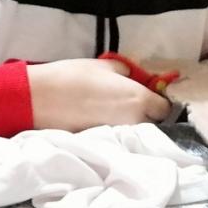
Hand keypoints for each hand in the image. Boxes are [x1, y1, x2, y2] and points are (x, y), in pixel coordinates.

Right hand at [27, 58, 170, 130]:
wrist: (42, 98)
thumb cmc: (75, 76)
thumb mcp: (106, 65)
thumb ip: (127, 71)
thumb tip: (133, 78)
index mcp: (140, 100)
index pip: (165, 109)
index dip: (159, 102)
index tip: (150, 95)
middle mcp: (134, 122)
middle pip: (153, 123)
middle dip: (148, 115)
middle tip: (133, 102)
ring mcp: (119, 135)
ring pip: (135, 131)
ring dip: (131, 122)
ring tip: (115, 110)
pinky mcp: (103, 142)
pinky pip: (118, 136)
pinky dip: (115, 129)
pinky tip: (103, 118)